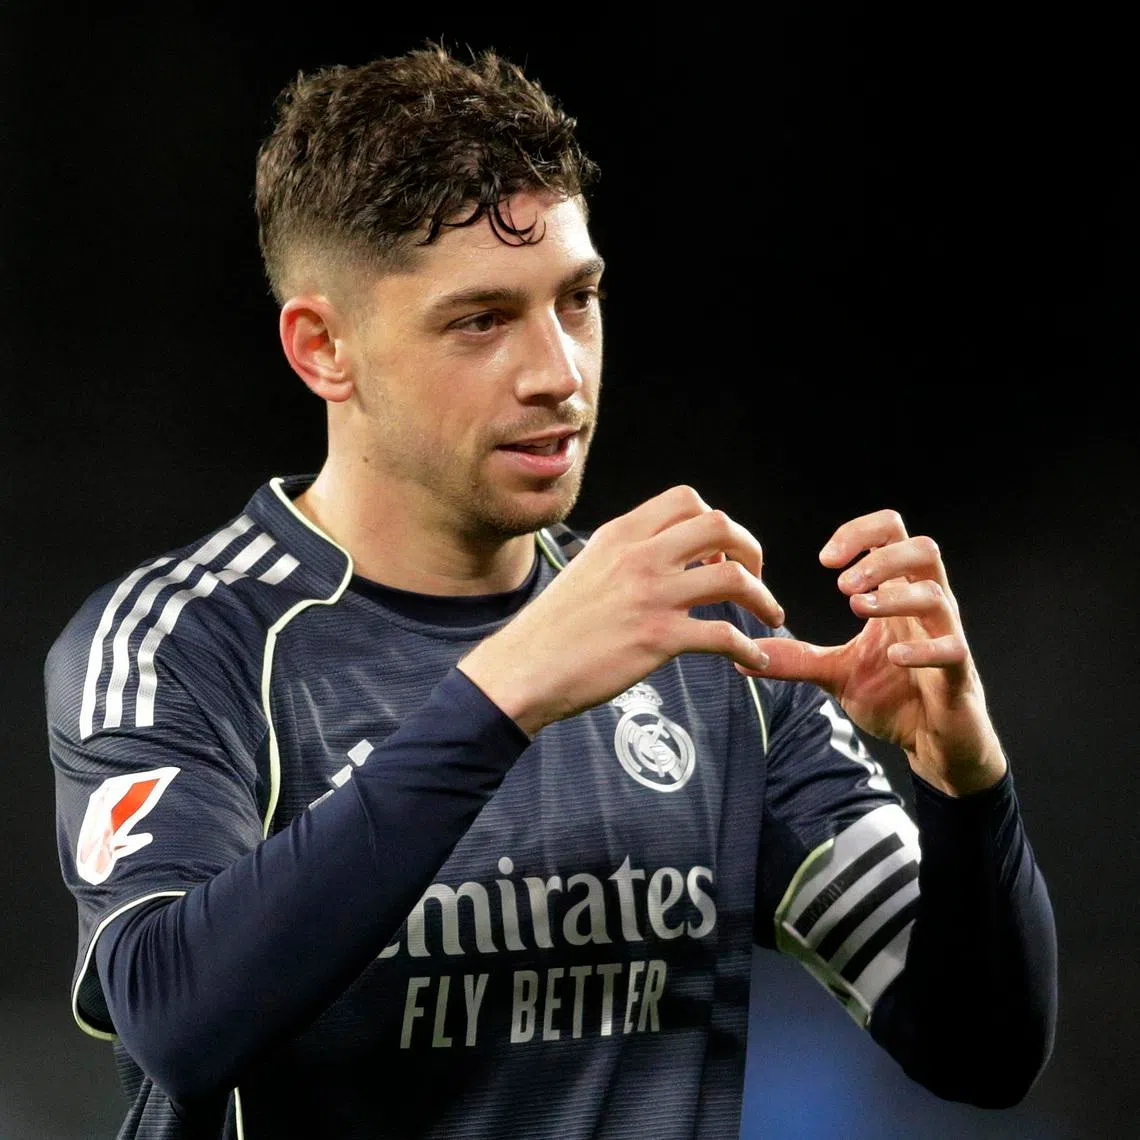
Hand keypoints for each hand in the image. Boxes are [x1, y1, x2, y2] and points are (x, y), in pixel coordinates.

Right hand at [458, 486, 782, 736]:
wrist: (524, 668)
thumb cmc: (552, 627)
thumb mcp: (586, 567)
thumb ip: (625, 554)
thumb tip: (660, 554)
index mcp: (621, 534)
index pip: (686, 499)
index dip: (715, 522)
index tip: (720, 550)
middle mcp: (639, 556)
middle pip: (720, 525)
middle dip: (750, 549)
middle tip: (754, 575)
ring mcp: (651, 595)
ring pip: (733, 577)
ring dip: (762, 597)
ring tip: (769, 615)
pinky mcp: (658, 638)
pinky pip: (724, 635)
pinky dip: (749, 647)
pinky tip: (754, 659)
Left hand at [739, 510, 1007, 795]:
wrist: (933, 743)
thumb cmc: (894, 696)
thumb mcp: (835, 673)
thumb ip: (796, 660)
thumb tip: (742, 657)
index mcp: (898, 595)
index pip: (891, 534)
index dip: (859, 533)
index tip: (825, 558)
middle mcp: (925, 608)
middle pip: (923, 549)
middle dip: (881, 557)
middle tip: (842, 585)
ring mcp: (946, 637)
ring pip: (937, 594)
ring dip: (895, 596)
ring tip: (857, 608)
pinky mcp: (959, 674)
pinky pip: (952, 649)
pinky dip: (923, 650)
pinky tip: (893, 658)